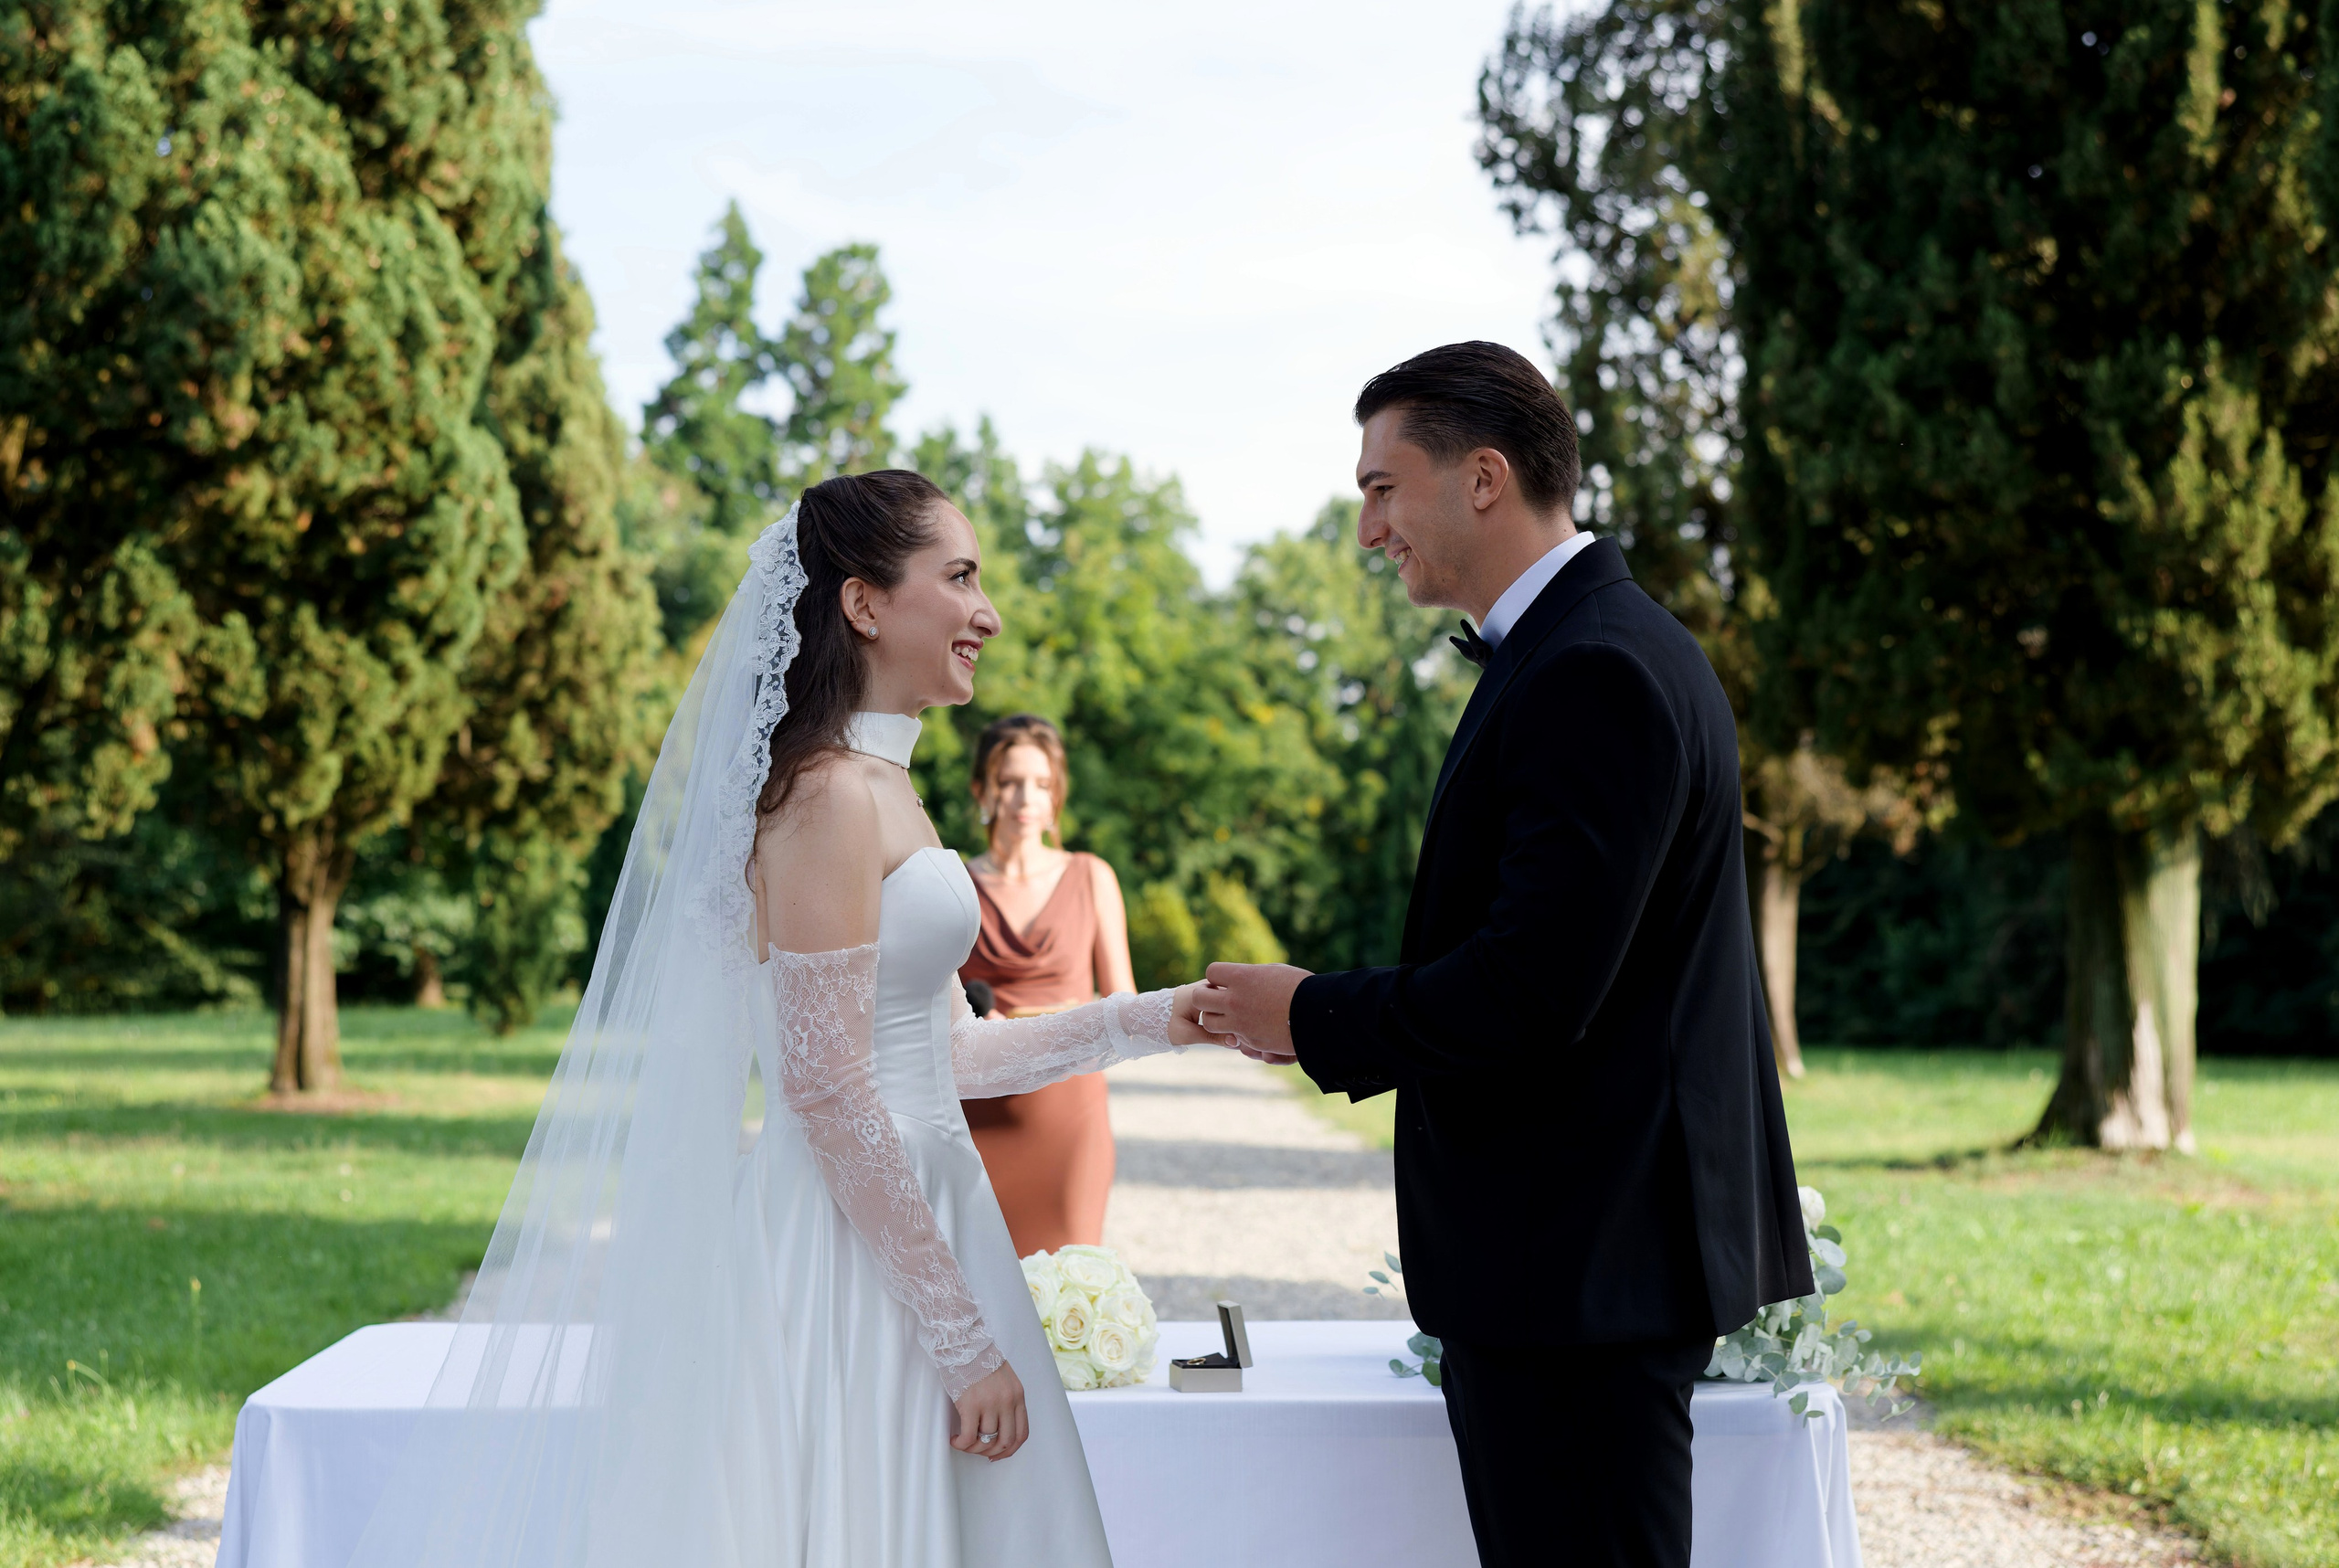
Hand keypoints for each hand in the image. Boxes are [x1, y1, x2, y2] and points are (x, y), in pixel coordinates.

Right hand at [951, 1360, 1028, 1461]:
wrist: (963, 1343)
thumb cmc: (979, 1358)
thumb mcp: (1003, 1379)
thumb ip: (1006, 1400)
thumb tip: (998, 1427)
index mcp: (1018, 1395)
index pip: (1021, 1433)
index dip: (1009, 1450)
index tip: (996, 1454)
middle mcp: (1007, 1401)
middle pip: (1005, 1441)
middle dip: (990, 1452)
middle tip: (977, 1450)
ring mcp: (990, 1404)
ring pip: (986, 1441)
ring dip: (972, 1448)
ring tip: (962, 1442)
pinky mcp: (971, 1405)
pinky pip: (969, 1437)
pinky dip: (961, 1444)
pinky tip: (954, 1439)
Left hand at [1168, 982, 1240, 1047]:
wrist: (1152, 1015)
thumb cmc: (1166, 1025)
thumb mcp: (1188, 1035)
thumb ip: (1213, 1037)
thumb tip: (1236, 1042)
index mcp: (1202, 992)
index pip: (1232, 1005)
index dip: (1239, 1024)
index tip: (1239, 1041)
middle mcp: (1209, 985)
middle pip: (1234, 1003)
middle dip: (1239, 1021)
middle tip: (1242, 1042)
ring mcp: (1212, 986)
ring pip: (1233, 1003)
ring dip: (1236, 1018)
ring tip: (1240, 1037)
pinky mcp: (1212, 991)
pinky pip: (1228, 1003)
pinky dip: (1231, 1015)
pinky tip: (1233, 1031)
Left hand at [1195, 962, 1310, 1061]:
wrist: (1319, 1015)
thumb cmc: (1301, 988)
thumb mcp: (1274, 972)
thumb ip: (1251, 975)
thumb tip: (1239, 977)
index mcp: (1242, 977)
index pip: (1211, 972)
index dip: (1218, 977)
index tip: (1228, 981)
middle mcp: (1235, 999)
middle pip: (1199, 998)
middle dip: (1207, 997)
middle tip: (1219, 998)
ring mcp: (1240, 1022)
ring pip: (1208, 1022)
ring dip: (1216, 1017)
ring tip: (1230, 1015)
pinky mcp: (1250, 1040)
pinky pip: (1231, 1037)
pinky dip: (1236, 1033)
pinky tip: (1250, 1027)